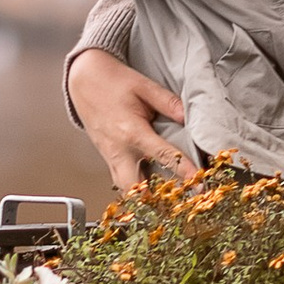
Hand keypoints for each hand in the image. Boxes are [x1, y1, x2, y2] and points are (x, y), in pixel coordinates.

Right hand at [64, 50, 193, 192]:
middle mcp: (120, 150)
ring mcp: (111, 157)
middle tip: (179, 202)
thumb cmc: (112, 82)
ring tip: (166, 202)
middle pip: (136, 188)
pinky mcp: (108, 159)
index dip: (184, 170)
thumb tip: (188, 116)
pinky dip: (135, 190)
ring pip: (125, 191)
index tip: (198, 182)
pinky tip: (149, 190)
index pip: (163, 156)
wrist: (84, 81)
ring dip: (144, 198)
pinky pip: (120, 182)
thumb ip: (169, 103)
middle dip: (156, 200)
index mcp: (132, 131)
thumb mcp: (144, 87)